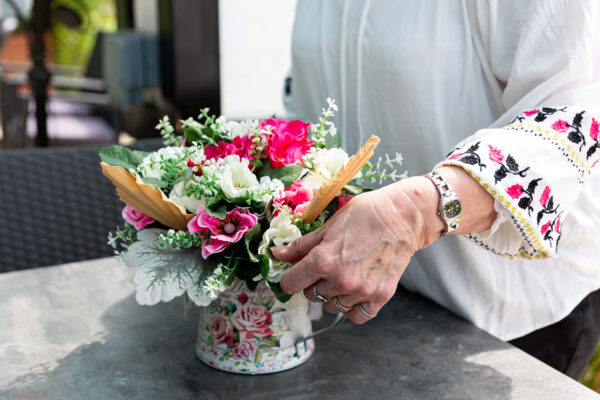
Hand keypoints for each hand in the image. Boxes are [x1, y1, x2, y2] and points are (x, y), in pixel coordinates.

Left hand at [272, 176, 444, 323]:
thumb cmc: (365, 215)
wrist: (403, 217)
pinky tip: (355, 290)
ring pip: (332, 306)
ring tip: (345, 273)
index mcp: (323, 260)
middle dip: (313, 282)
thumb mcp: (328, 226)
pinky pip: (356, 316)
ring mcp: (361, 291)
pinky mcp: (380, 297)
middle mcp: (341, 280)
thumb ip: (302, 246)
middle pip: (311, 295)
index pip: (290, 284)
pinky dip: (352, 307)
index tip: (296, 272)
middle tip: (327, 266)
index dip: (290, 277)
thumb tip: (277, 254)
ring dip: (333, 294)